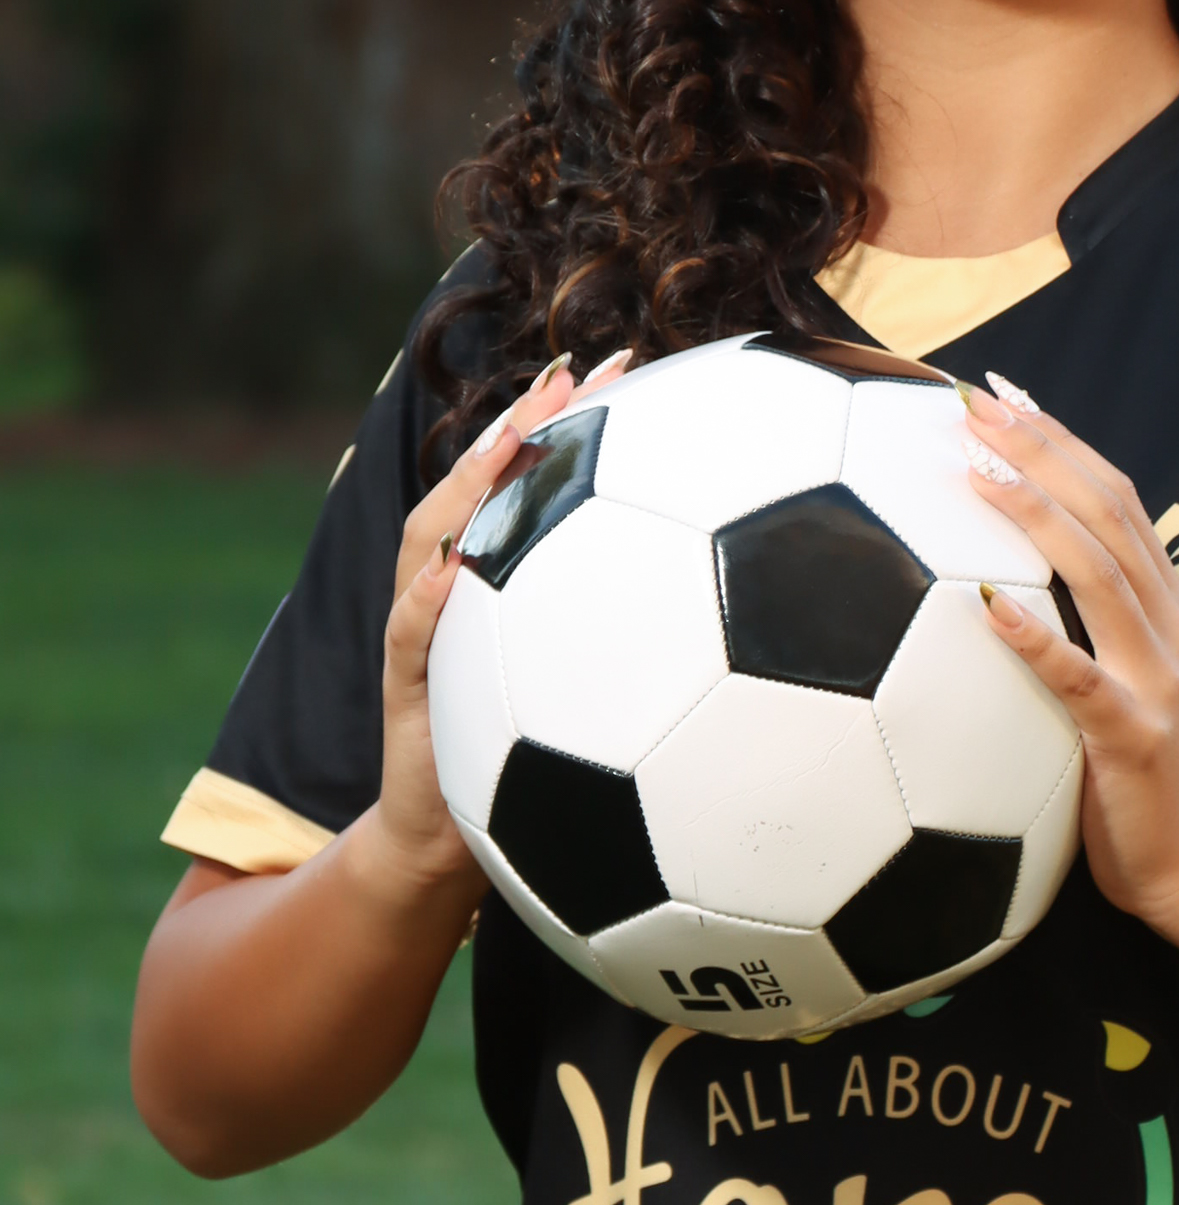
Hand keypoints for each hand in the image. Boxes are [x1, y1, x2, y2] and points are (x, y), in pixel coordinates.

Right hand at [374, 349, 632, 891]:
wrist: (453, 842)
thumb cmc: (537, 761)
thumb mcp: (594, 685)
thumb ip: (639, 628)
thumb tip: (747, 595)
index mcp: (501, 577)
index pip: (531, 476)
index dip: (572, 416)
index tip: (632, 362)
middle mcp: (455, 586)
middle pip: (480, 483)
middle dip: (523, 420)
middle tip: (577, 371)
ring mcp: (422, 630)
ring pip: (431, 538)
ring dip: (468, 486)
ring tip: (511, 440)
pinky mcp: (405, 690)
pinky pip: (408, 636)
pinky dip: (427, 601)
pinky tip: (454, 573)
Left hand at [958, 377, 1178, 932]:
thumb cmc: (1140, 781)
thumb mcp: (1115, 685)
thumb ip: (1079, 632)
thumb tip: (995, 586)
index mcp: (1163, 608)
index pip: (1115, 497)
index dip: (1061, 439)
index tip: (1005, 391)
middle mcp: (1168, 627)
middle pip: (1107, 513)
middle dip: (1041, 448)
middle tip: (976, 402)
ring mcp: (1156, 679)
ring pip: (1099, 574)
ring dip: (1035, 513)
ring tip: (977, 468)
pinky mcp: (1133, 736)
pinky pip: (1078, 679)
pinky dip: (1034, 637)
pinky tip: (985, 603)